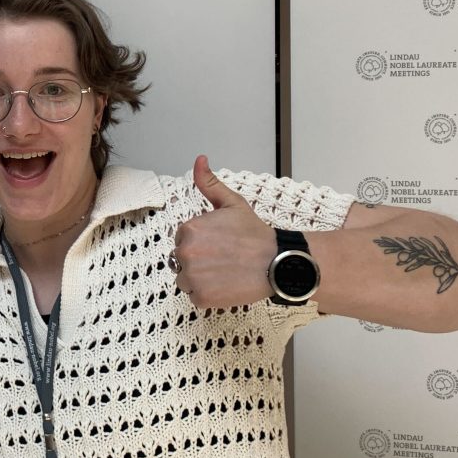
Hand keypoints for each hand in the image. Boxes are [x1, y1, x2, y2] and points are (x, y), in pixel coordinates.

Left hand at [172, 155, 276, 307]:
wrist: (277, 262)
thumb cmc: (255, 234)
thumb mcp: (232, 203)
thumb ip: (209, 183)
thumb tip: (199, 160)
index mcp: (190, 229)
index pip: (183, 239)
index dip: (202, 243)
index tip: (219, 244)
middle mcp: (186, 252)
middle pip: (181, 260)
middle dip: (199, 260)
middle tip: (224, 259)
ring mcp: (193, 276)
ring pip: (185, 280)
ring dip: (200, 279)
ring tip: (224, 273)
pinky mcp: (201, 297)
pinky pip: (195, 297)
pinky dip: (208, 295)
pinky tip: (226, 286)